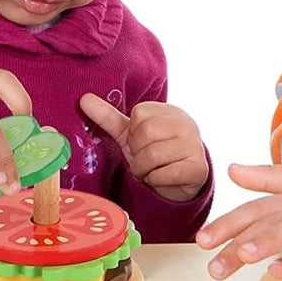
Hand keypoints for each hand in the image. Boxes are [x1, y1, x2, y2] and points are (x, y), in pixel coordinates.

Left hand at [80, 93, 208, 201]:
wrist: (181, 182)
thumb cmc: (155, 154)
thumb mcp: (130, 134)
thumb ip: (108, 116)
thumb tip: (83, 98)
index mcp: (170, 111)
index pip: (140, 113)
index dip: (133, 133)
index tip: (140, 143)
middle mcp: (186, 124)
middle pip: (145, 132)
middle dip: (137, 152)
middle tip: (143, 159)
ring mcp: (195, 145)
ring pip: (153, 155)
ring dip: (143, 169)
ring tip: (149, 170)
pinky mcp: (198, 168)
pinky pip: (164, 174)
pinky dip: (155, 180)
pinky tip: (160, 178)